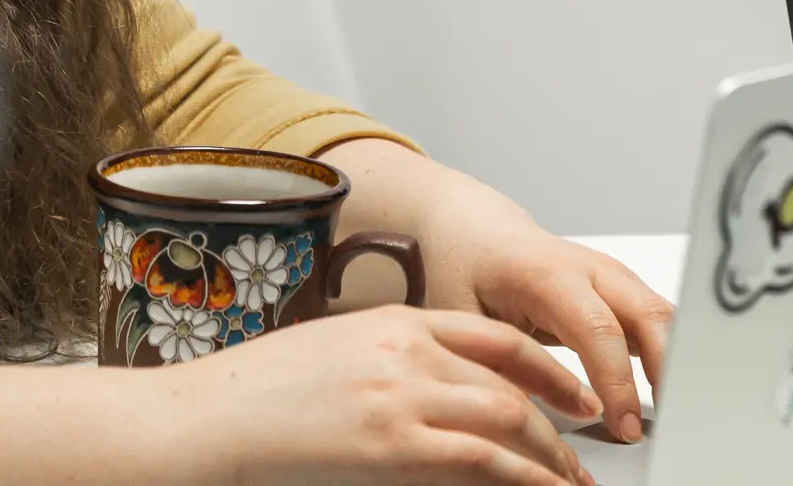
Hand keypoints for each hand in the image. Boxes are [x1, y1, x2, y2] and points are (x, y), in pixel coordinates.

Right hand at [159, 304, 599, 485]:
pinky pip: (480, 461)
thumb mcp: (336, 356)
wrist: (208, 417)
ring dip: (550, 458)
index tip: (575, 393)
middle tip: (584, 452)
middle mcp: (408, 352)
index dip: (547, 368)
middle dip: (558, 421)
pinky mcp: (393, 447)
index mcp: (395, 322)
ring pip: (507, 420)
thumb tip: (439, 400)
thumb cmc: (257, 394)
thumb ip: (392, 368)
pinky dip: (522, 477)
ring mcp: (403, 399)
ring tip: (573, 484)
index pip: (495, 338)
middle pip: (511, 382)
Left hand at [329, 143, 672, 444]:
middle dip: (668, 370)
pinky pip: (657, 319)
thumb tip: (530, 421)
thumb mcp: (462, 319)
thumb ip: (496, 364)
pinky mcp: (620, 288)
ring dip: (676, 364)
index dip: (617, 380)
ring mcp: (611, 275)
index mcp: (547, 272)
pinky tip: (669, 392)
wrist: (473, 230)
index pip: (598, 328)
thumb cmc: (463, 269)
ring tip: (677, 416)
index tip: (624, 426)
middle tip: (668, 424)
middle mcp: (589, 268)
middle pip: (649, 315)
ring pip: (663, 315)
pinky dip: (670, 354)